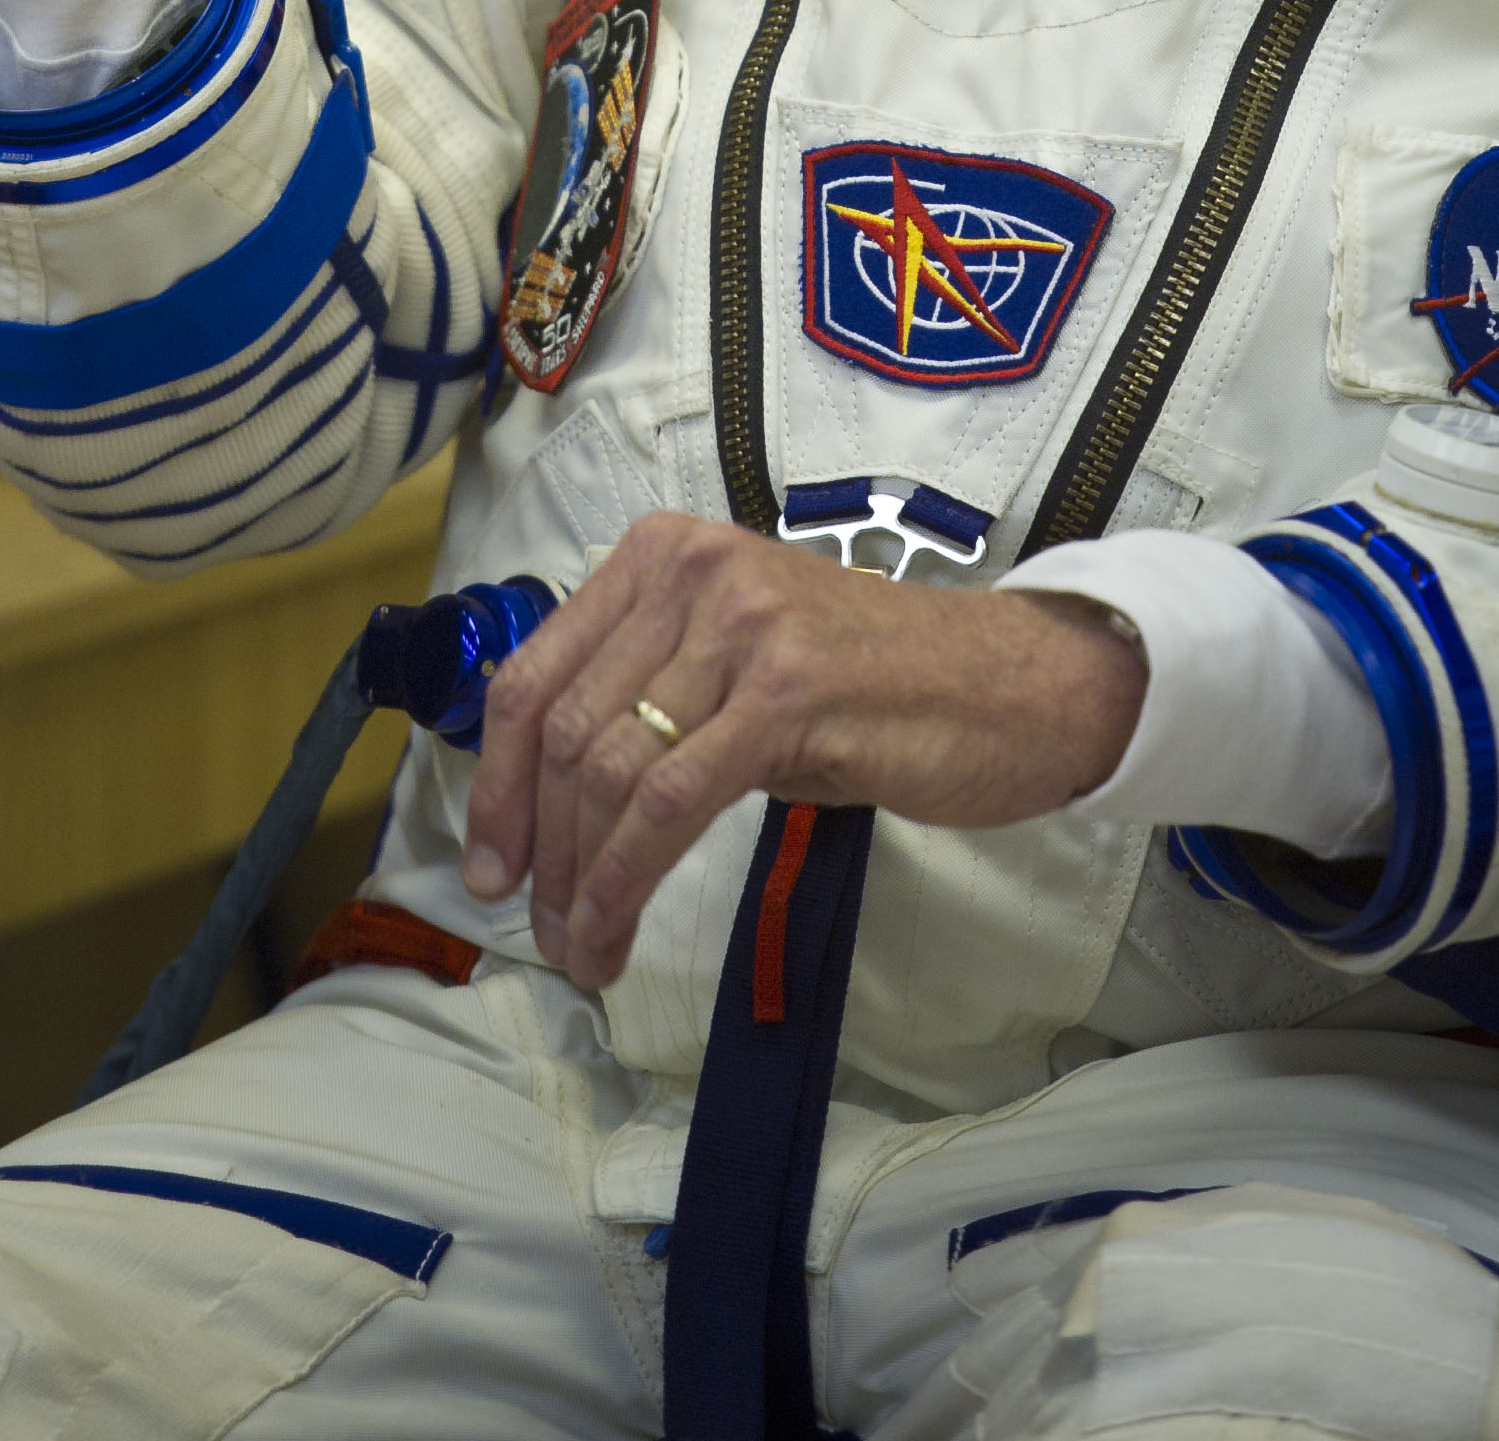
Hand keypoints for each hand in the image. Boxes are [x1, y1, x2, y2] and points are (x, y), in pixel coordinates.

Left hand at [459, 515, 1144, 992]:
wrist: (1008, 682)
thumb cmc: (873, 682)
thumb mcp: (740, 658)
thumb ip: (652, 688)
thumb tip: (547, 792)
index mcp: (664, 551)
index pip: (538, 670)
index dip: (497, 782)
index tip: (490, 865)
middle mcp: (692, 569)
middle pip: (569, 728)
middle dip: (541, 847)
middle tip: (544, 929)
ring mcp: (742, 626)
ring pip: (613, 770)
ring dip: (583, 880)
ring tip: (584, 946)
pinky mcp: (786, 692)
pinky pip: (671, 800)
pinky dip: (626, 879)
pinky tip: (617, 931)